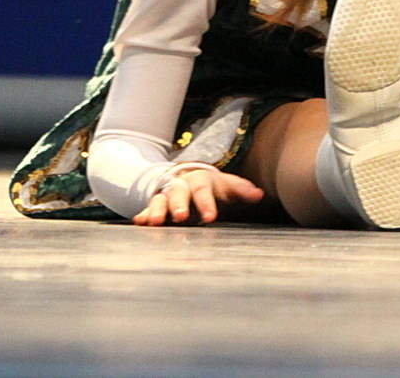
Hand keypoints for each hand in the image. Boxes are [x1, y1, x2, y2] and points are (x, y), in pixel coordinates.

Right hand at [134, 166, 265, 225]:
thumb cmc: (212, 186)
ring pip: (161, 200)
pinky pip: (148, 209)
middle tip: (182, 218)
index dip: (206, 203)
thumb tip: (259, 195)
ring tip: (155, 223)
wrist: (187, 177)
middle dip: (179, 205)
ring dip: (158, 211)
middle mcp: (182, 185)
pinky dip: (144, 215)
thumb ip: (241, 190)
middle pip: (180, 192)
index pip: (204, 190)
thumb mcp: (226, 186)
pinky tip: (140, 222)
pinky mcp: (157, 204)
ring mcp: (167, 195)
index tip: (210, 218)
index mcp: (201, 180)